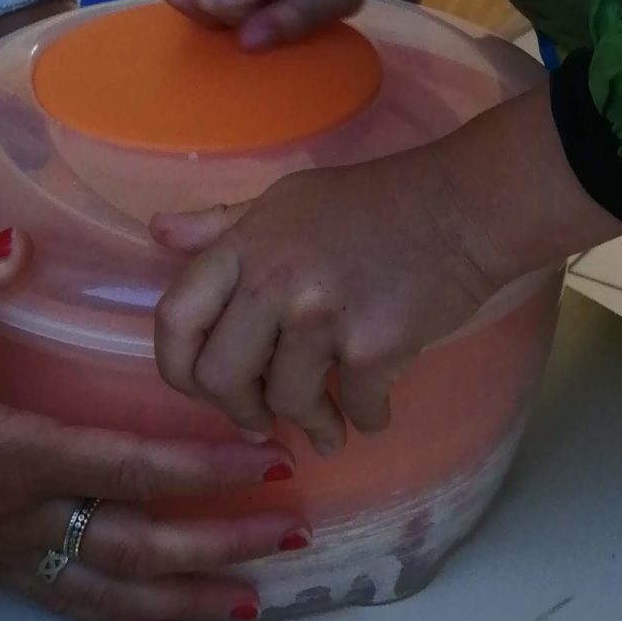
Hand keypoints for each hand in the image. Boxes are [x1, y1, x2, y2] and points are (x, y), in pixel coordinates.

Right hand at [0, 238, 308, 620]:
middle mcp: (27, 517)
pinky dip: (132, 619)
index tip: (264, 460)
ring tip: (259, 602)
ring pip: (119, 588)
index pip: (127, 468)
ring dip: (193, 594)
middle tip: (292, 535)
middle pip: (141, 544)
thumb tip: (12, 239)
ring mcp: (17, 553)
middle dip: (221, 542)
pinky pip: (79, 604)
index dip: (200, 468)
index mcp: (14, 458)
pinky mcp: (3, 571)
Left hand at [152, 154, 496, 455]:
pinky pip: (355, 408)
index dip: (177, 366)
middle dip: (240, 410)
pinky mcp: (374, 346)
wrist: (464, 208)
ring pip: (288, 402)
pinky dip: (365, 418)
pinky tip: (374, 407)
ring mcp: (323, 315)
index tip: (202, 386)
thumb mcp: (287, 199)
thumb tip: (158, 232)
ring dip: (311, 421)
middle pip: (220, 378)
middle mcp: (274, 280)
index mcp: (246, 244)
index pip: (174, 319)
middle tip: (265, 418)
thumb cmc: (374, 202)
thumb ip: (220, 223)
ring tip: (331, 421)